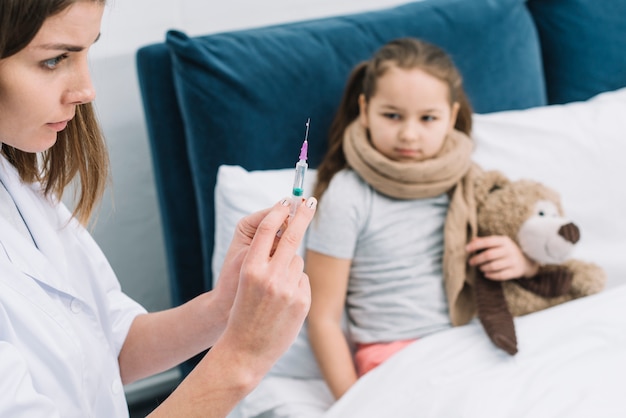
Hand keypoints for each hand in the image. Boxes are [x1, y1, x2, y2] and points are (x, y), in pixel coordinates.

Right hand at [215, 196, 316, 364]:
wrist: (245, 351)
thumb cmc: (242, 312)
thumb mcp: (245, 280)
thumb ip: (264, 258)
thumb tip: (289, 234)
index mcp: (250, 268)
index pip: (268, 228)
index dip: (279, 211)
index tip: (288, 200)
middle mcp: (270, 276)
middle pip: (292, 235)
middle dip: (303, 215)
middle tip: (312, 200)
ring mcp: (288, 289)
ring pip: (297, 261)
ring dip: (290, 268)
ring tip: (275, 292)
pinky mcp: (302, 301)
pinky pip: (303, 280)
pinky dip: (296, 285)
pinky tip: (284, 304)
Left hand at [466, 235, 538, 280]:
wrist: (526, 261)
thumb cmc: (506, 251)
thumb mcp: (498, 243)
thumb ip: (485, 241)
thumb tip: (472, 240)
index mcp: (503, 240)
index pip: (487, 242)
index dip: (476, 245)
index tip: (466, 249)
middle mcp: (509, 250)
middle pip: (489, 255)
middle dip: (477, 259)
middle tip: (471, 262)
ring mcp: (513, 261)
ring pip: (494, 266)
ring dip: (483, 268)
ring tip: (480, 268)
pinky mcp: (516, 271)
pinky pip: (501, 275)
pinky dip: (491, 276)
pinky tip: (486, 275)